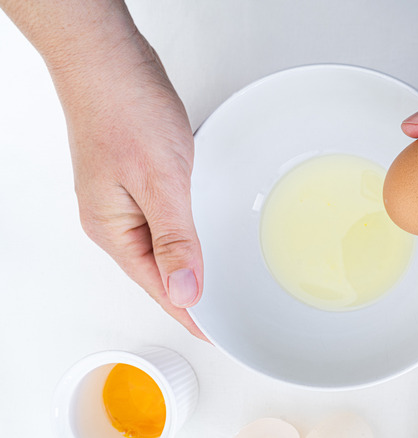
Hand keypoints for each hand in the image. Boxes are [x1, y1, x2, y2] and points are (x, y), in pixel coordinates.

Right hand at [57, 40, 205, 339]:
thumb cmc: (124, 110)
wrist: (109, 60)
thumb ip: (174, 239)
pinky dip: (183, 233)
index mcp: (113, 229)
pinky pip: (163, 218)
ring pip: (159, 245)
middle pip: (154, 271)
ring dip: (186, 265)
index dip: (186, 312)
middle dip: (186, 296)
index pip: (156, 287)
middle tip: (218, 317)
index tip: (212, 333)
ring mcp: (123, 197)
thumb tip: (183, 291)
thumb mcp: (160, 182)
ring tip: (212, 286)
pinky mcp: (135, 175)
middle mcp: (113, 218)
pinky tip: (197, 234)